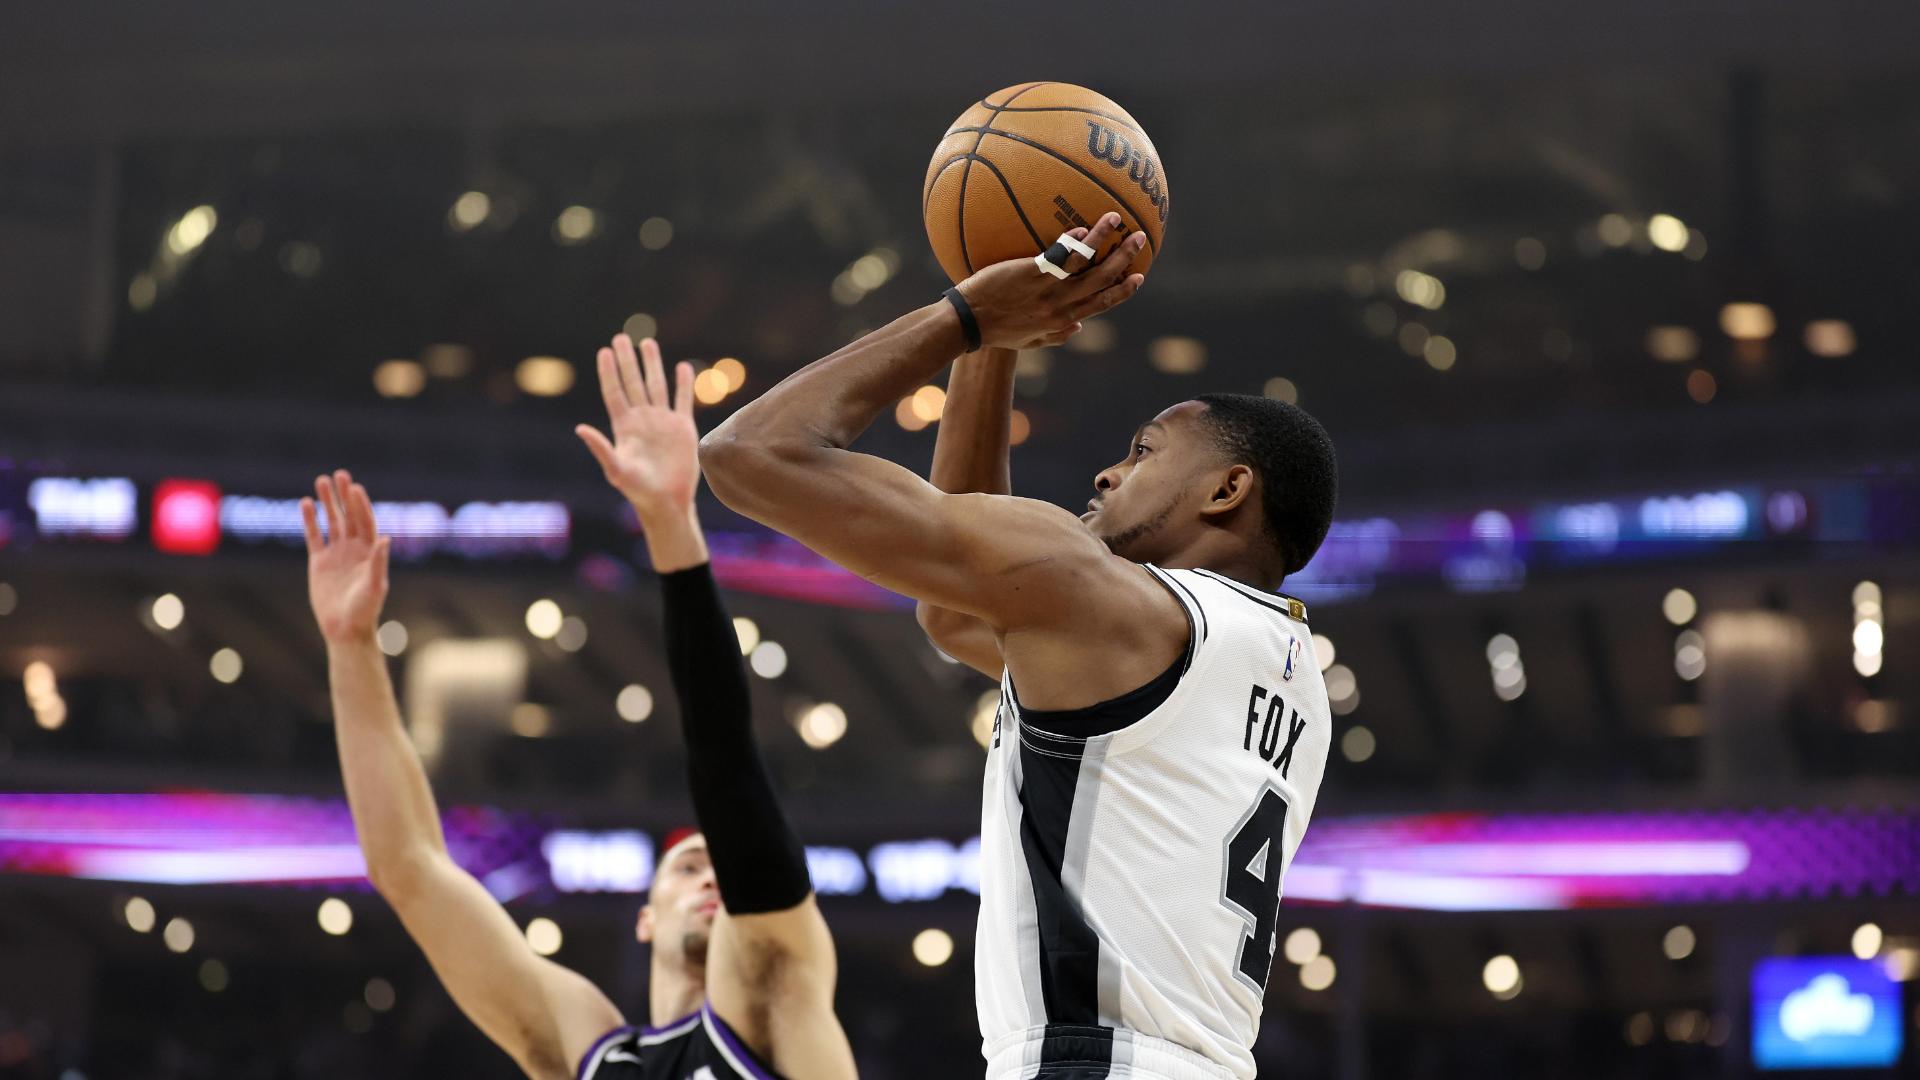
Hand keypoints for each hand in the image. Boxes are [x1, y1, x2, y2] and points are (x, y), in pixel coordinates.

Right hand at [302, 470, 389, 645]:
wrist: (345, 629)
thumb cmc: (365, 610)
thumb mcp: (375, 586)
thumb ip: (379, 562)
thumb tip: (386, 538)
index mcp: (370, 552)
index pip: (365, 522)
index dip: (360, 505)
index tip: (354, 487)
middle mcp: (354, 549)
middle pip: (349, 516)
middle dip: (344, 496)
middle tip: (339, 474)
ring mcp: (336, 554)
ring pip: (331, 522)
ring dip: (327, 503)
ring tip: (321, 481)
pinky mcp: (319, 562)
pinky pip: (314, 536)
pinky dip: (310, 521)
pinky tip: (306, 503)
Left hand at [576, 334, 700, 525]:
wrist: (667, 502)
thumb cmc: (638, 490)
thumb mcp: (616, 469)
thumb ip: (600, 448)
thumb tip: (580, 428)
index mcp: (624, 427)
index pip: (614, 392)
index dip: (609, 372)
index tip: (604, 351)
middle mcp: (642, 420)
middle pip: (633, 382)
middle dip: (627, 361)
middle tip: (621, 337)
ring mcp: (663, 422)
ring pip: (657, 386)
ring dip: (652, 365)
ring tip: (647, 343)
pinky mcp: (683, 428)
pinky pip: (682, 400)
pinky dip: (683, 384)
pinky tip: (682, 366)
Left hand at [955, 212, 1146, 349]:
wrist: (968, 323)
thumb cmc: (996, 332)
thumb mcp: (1030, 342)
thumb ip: (1056, 336)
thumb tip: (1079, 326)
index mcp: (1063, 320)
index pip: (1101, 304)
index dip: (1123, 291)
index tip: (1138, 277)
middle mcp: (1061, 305)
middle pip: (1102, 280)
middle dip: (1124, 258)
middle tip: (1139, 238)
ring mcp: (1047, 289)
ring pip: (1085, 263)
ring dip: (1104, 239)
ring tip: (1117, 219)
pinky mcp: (1030, 273)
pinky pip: (1058, 255)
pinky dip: (1073, 241)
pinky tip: (1081, 227)